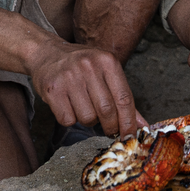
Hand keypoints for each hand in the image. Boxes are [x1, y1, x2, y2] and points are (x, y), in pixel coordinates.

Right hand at [28, 38, 147, 137]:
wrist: (47, 53)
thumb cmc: (81, 66)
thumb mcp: (106, 73)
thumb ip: (123, 98)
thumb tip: (142, 125)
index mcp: (107, 61)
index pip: (124, 98)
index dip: (129, 122)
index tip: (130, 136)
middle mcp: (89, 66)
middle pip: (107, 110)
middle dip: (110, 126)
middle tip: (109, 130)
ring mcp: (69, 77)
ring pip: (87, 118)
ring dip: (88, 121)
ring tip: (84, 107)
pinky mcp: (52, 89)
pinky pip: (68, 120)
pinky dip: (70, 119)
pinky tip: (68, 106)